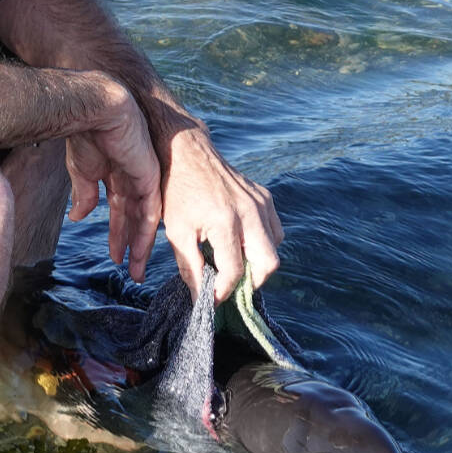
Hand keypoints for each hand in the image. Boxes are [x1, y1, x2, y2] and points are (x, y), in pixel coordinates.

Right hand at [65, 81, 161, 281]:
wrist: (94, 111)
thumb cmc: (84, 134)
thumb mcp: (81, 171)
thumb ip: (84, 194)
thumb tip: (78, 217)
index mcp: (113, 173)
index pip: (118, 210)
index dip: (115, 233)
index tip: (114, 255)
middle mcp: (131, 178)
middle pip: (133, 219)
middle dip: (130, 245)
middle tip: (131, 271)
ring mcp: (143, 178)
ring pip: (145, 220)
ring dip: (139, 246)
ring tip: (135, 270)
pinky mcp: (150, 177)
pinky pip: (151, 212)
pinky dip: (146, 233)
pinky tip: (138, 250)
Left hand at [159, 124, 283, 301]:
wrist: (186, 152)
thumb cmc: (176, 192)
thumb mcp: (176, 232)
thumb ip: (190, 268)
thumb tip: (199, 299)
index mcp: (226, 221)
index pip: (234, 271)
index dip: (223, 291)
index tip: (212, 300)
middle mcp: (251, 212)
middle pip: (269, 264)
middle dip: (251, 282)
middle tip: (229, 286)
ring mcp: (262, 202)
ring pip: (275, 247)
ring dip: (257, 262)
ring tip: (231, 265)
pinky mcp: (265, 196)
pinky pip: (273, 229)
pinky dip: (261, 243)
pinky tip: (238, 244)